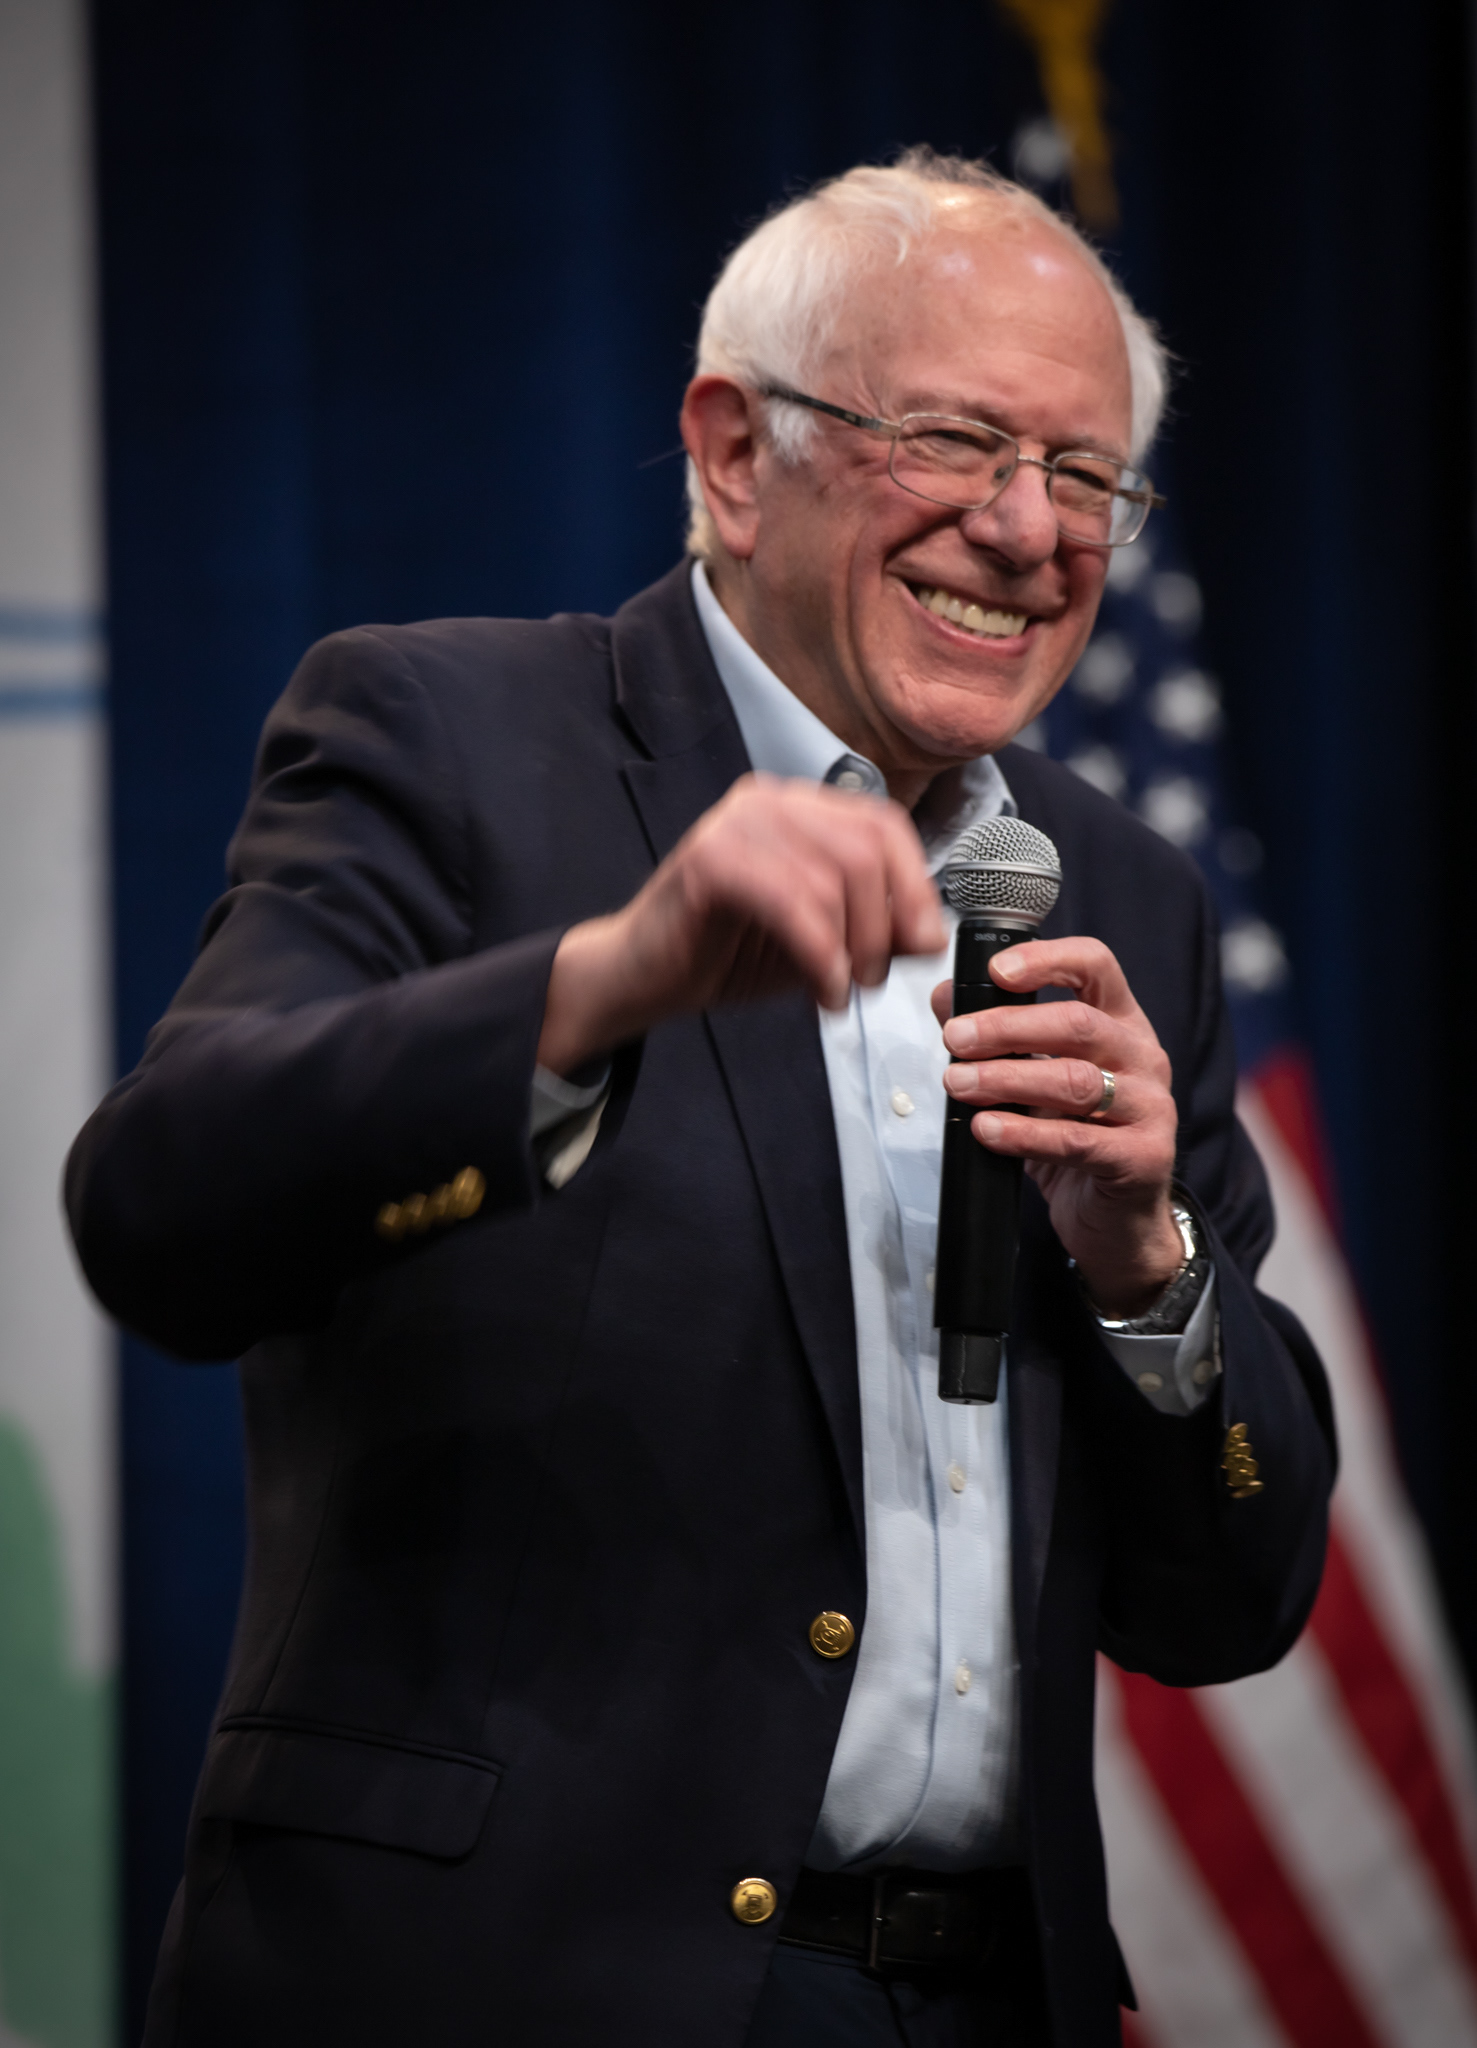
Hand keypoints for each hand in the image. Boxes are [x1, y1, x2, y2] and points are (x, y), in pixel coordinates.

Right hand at [538, 774, 945, 1075]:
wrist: (642, 977)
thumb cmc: (724, 952)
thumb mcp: (820, 940)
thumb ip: (873, 927)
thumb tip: (930, 932)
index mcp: (798, 808)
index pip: (883, 826)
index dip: (915, 887)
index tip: (922, 943)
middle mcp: (769, 801)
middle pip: (866, 850)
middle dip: (884, 927)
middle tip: (872, 980)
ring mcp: (735, 823)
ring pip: (834, 880)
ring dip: (853, 950)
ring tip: (841, 990)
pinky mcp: (708, 859)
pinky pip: (792, 904)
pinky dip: (821, 957)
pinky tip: (821, 992)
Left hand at [932, 937, 1182, 1315]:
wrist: (1113, 1220)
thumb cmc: (1073, 1137)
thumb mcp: (1033, 1079)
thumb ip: (997, 1037)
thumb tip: (945, 996)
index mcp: (1121, 1023)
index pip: (1095, 966)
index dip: (1046, 960)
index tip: (996, 971)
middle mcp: (1144, 1057)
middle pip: (1079, 1023)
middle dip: (1008, 1027)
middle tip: (955, 1039)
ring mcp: (1151, 1107)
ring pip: (1075, 1080)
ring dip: (1007, 1079)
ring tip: (957, 1083)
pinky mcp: (1143, 1158)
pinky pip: (1077, 1141)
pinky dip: (1024, 1134)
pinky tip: (987, 1130)